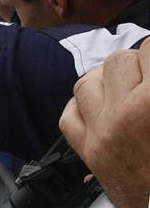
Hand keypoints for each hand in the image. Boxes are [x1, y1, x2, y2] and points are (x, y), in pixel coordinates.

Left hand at [59, 38, 149, 207]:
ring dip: (104, 81)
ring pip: (87, 82)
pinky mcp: (88, 151)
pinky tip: (95, 107)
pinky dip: (80, 108)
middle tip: (144, 75)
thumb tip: (149, 60)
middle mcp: (127, 115)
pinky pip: (69, 116)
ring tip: (119, 88)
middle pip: (117, 61)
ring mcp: (102, 132)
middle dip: (133, 63)